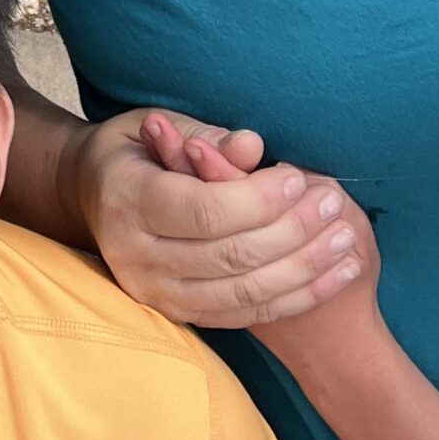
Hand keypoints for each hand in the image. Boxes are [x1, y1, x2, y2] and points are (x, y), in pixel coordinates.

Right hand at [66, 107, 364, 328]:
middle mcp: (135, 255)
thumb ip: (205, 137)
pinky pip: (246, 315)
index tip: (298, 179)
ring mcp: (154, 292)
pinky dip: (297, 297)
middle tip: (333, 203)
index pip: (203, 211)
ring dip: (305, 270)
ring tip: (347, 240)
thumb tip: (253, 146)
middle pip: (229, 256)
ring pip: (244, 293)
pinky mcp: (176, 313)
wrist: (91, 196)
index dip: (257, 200)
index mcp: (129, 200)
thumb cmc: (132, 150)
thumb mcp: (155, 124)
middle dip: (292, 232)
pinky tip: (337, 275)